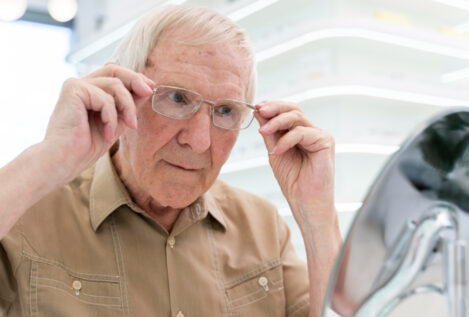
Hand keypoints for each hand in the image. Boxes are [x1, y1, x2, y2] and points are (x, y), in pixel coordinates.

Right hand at [42, 63, 154, 184]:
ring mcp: (75, 84)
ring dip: (127, 107)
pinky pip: (105, 99)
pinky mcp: (73, 89)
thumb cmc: (86, 146)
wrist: (64, 160)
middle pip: (115, 70)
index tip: (150, 88)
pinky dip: (111, 118)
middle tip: (148, 93)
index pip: (114, 73)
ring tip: (129, 126)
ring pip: (115, 85)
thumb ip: (127, 105)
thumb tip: (147, 89)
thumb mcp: (116, 122)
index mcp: (89, 89)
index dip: (134, 77)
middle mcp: (81, 83)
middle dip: (136, 81)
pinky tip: (108, 135)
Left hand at [255, 101, 335, 225]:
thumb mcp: (275, 153)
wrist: (306, 204)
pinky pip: (302, 133)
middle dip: (274, 108)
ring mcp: (320, 136)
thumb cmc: (293, 182)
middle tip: (260, 109)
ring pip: (297, 117)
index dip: (272, 107)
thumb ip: (270, 134)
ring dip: (276, 122)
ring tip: (263, 131)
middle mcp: (312, 132)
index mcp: (301, 133)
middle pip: (294, 109)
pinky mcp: (326, 142)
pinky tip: (276, 151)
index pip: (287, 112)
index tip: (256, 107)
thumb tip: (259, 112)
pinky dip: (286, 140)